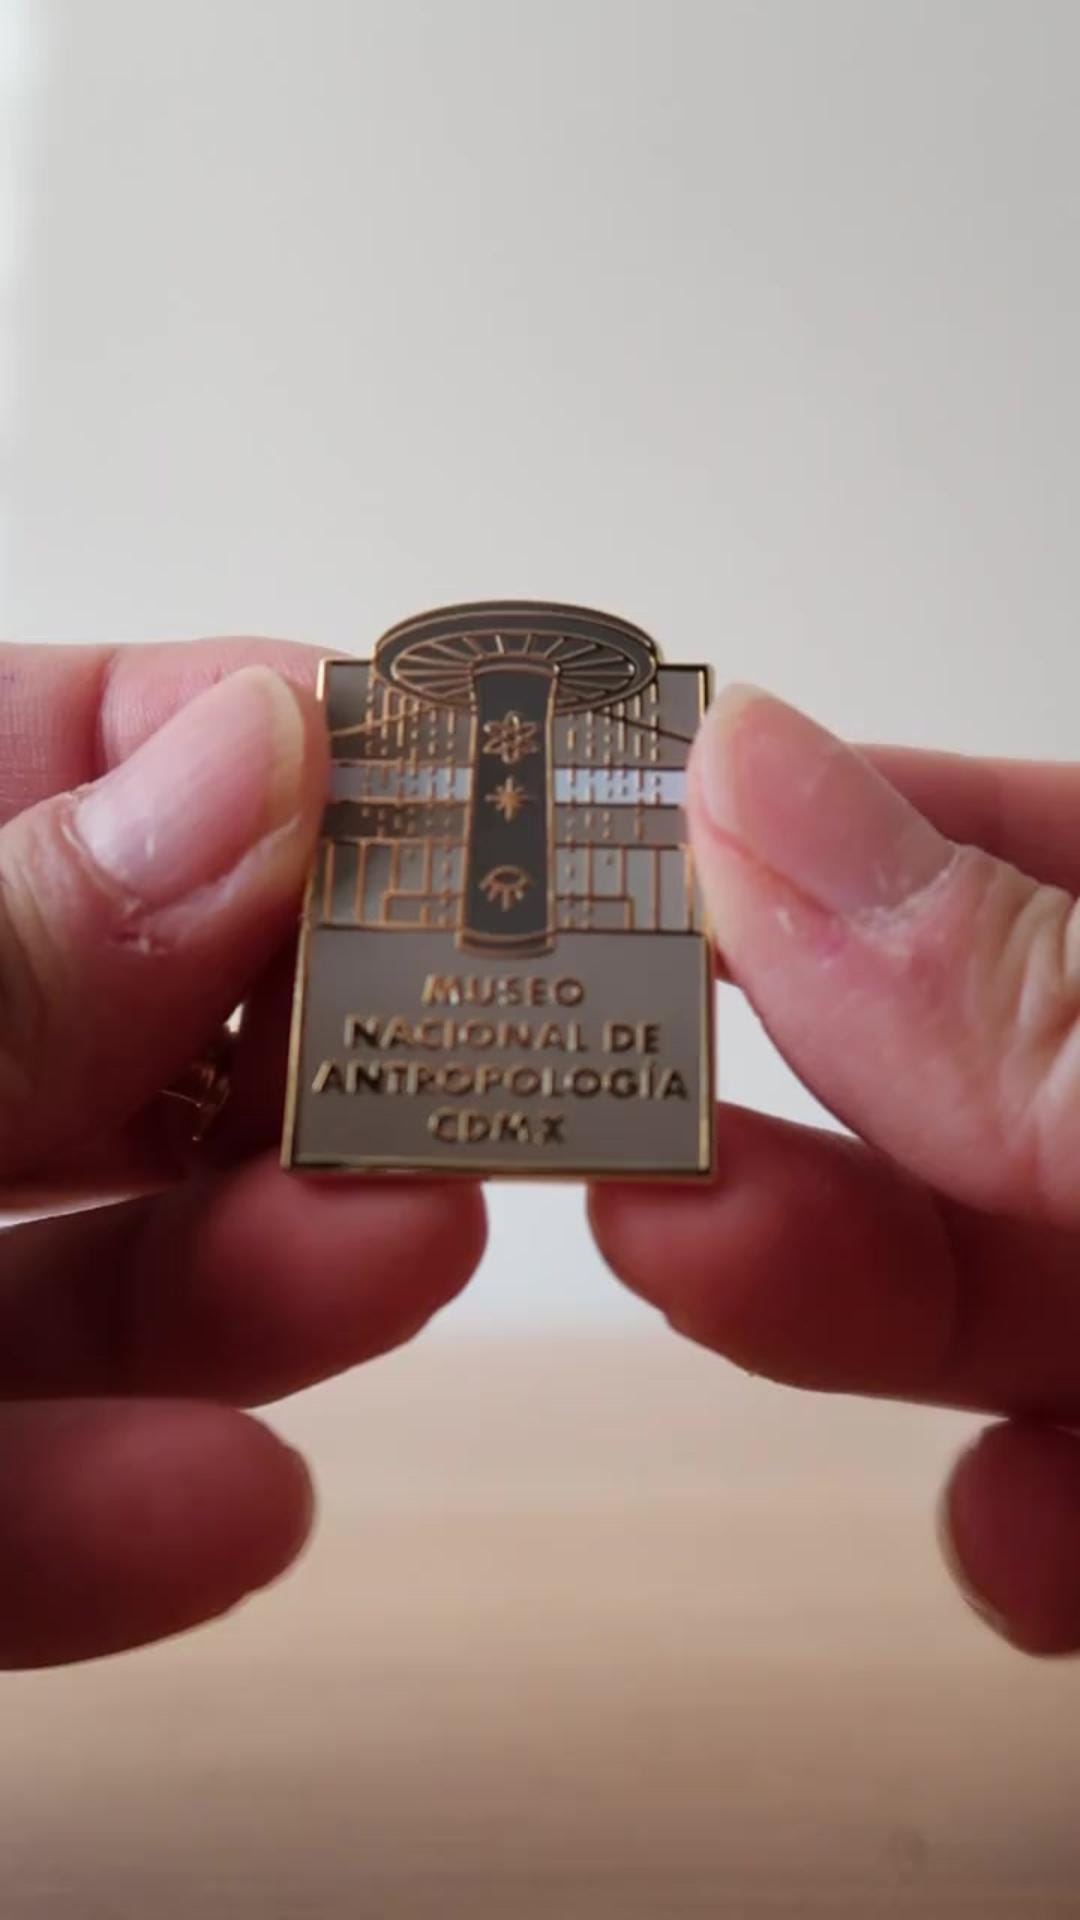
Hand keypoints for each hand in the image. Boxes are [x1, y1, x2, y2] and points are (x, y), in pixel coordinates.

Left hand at [0, 639, 485, 1665]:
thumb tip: (247, 757)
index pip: (32, 756)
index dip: (222, 741)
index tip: (426, 770)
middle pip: (107, 1024)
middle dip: (303, 1029)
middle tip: (490, 1024)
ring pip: (75, 1275)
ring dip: (256, 1274)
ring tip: (416, 1247)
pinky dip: (106, 1521)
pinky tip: (232, 1514)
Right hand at [591, 686, 1079, 1655]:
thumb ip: (1030, 996)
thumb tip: (760, 787)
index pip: (1006, 832)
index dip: (811, 826)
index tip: (610, 850)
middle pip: (965, 1066)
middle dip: (776, 1079)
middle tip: (589, 1087)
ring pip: (1002, 1276)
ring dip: (846, 1297)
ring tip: (702, 1266)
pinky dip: (1026, 1522)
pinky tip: (1013, 1543)